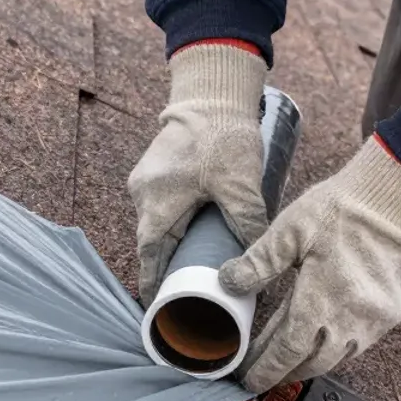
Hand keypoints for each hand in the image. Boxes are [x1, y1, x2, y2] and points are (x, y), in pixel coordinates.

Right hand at [128, 43, 269, 302]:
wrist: (212, 91)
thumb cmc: (222, 134)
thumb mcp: (241, 184)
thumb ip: (248, 224)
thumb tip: (257, 261)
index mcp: (156, 203)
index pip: (149, 258)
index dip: (154, 286)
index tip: (161, 309)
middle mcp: (143, 195)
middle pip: (153, 244)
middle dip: (168, 270)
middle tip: (189, 295)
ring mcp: (146, 181)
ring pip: (158, 225)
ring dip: (174, 246)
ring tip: (195, 270)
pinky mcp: (157, 171)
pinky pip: (162, 208)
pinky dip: (176, 225)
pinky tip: (196, 235)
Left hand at [219, 137, 400, 391]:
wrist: (394, 196)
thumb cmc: (340, 210)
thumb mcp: (289, 230)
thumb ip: (258, 262)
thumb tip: (228, 282)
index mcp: (321, 300)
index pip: (287, 350)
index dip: (266, 368)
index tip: (248, 378)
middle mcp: (351, 320)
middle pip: (312, 363)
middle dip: (284, 371)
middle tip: (261, 373)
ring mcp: (375, 320)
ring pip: (338, 358)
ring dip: (311, 363)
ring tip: (287, 362)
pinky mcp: (392, 313)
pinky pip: (360, 345)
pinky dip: (337, 349)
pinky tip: (322, 341)